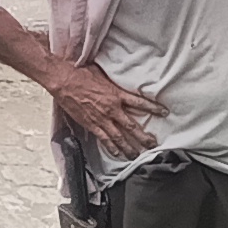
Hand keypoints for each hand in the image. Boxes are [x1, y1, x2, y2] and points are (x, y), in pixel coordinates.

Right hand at [49, 64, 166, 156]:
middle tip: (153, 144)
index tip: (164, 112)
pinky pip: (104, 139)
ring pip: (119, 137)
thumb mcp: (103, 73)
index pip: (140, 103)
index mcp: (117, 94)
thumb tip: (121, 78)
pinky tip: (117, 154)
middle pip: (132, 126)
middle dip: (144, 137)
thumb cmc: (81, 72)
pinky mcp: (91, 124)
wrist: (64, 80)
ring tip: (137, 155)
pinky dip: (111, 148)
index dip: (153, 108)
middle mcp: (112, 109)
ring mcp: (101, 119)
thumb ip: (114, 81)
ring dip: (129, 147)